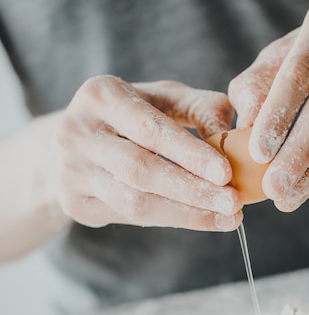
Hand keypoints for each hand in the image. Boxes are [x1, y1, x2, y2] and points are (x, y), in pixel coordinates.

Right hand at [53, 77, 242, 230]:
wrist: (78, 140)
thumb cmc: (134, 114)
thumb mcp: (166, 98)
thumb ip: (201, 108)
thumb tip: (232, 137)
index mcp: (100, 95)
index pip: (149, 129)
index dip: (189, 154)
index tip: (226, 173)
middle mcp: (75, 132)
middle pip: (140, 169)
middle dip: (192, 190)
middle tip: (233, 203)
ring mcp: (69, 170)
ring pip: (132, 201)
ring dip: (184, 214)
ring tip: (226, 218)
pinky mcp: (72, 202)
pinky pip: (126, 217)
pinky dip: (168, 219)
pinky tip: (199, 218)